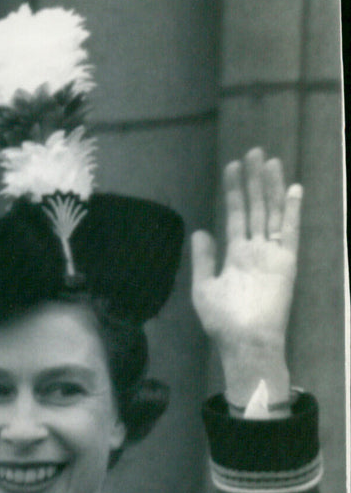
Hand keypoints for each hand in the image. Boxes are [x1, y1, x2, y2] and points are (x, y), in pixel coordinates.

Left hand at [191, 148, 301, 407]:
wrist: (245, 341)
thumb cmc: (223, 321)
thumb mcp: (204, 288)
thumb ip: (204, 259)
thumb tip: (201, 231)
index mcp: (235, 255)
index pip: (236, 215)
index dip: (235, 191)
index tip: (232, 167)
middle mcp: (255, 250)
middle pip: (256, 208)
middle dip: (254, 180)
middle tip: (253, 152)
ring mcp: (272, 254)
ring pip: (272, 213)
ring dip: (271, 187)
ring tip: (269, 161)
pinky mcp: (286, 261)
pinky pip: (290, 231)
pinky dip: (292, 210)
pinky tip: (292, 188)